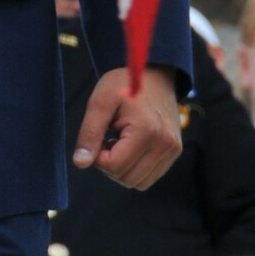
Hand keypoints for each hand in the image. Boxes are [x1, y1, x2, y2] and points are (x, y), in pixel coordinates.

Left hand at [74, 66, 181, 188]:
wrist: (153, 73)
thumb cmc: (124, 84)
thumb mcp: (100, 102)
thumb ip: (89, 133)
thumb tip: (80, 163)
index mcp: (147, 130)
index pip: (115, 166)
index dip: (98, 156)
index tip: (99, 136)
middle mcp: (164, 144)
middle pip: (127, 179)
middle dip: (110, 164)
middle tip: (107, 138)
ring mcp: (172, 150)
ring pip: (139, 182)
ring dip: (123, 168)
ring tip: (120, 141)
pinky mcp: (174, 152)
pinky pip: (150, 176)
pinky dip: (136, 167)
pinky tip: (131, 145)